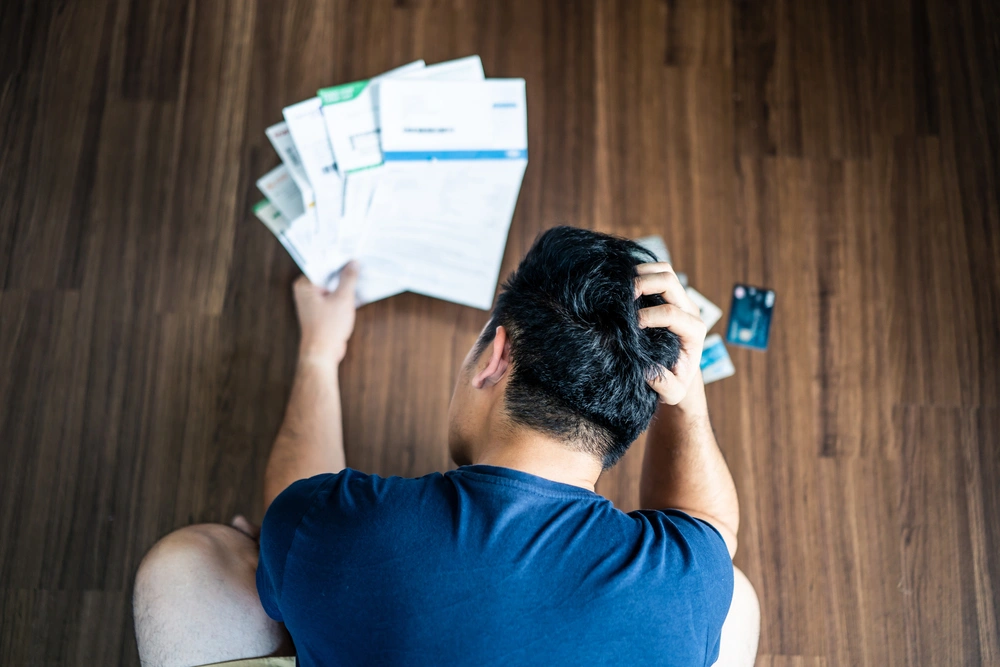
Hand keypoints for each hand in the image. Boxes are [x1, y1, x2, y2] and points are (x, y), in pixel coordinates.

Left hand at [293, 262, 358, 365]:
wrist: (322, 353)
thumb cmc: (328, 327)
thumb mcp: (343, 298)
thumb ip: (348, 278)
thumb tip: (353, 263)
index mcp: (305, 284)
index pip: (322, 264)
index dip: (338, 257)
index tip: (351, 250)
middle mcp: (306, 291)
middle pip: (327, 274)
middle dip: (343, 269)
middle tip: (359, 259)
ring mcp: (314, 301)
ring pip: (332, 285)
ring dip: (345, 282)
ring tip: (361, 272)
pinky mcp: (321, 310)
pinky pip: (334, 296)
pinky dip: (344, 294)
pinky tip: (358, 290)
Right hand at [634, 263, 706, 405]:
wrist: (679, 371)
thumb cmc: (675, 381)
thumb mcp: (672, 392)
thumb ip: (664, 385)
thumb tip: (647, 369)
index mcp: (694, 332)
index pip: (671, 314)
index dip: (648, 316)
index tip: (630, 326)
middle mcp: (690, 311)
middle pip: (669, 282)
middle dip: (644, 284)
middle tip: (623, 297)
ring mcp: (680, 299)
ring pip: (665, 270)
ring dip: (642, 272)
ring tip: (622, 287)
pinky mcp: (669, 294)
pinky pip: (657, 272)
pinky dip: (640, 272)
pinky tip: (624, 285)